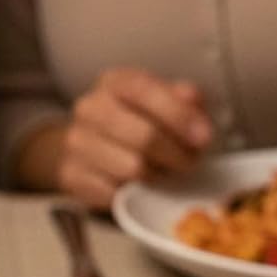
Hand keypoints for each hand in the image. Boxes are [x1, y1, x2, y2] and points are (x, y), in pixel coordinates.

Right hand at [56, 68, 211, 210]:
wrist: (91, 146)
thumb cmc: (137, 121)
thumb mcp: (162, 102)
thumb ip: (183, 98)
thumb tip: (192, 99)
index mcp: (114, 82)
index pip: (145, 90)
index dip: (179, 115)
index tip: (204, 137)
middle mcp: (89, 107)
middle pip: (144, 137)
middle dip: (177, 155)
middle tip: (190, 162)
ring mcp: (77, 141)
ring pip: (132, 169)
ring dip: (158, 177)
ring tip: (164, 172)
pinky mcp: (72, 174)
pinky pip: (115, 193)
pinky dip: (134, 194)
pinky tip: (139, 185)